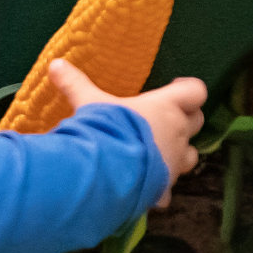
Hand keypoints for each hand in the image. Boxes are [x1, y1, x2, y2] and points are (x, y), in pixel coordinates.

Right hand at [51, 58, 205, 207]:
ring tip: (157, 154)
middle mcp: (177, 133)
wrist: (107, 171)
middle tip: (163, 120)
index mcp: (165, 107)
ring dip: (178, 153)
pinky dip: (161, 188)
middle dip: (185, 120)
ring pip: (191, 155)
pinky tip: (146, 189)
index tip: (174, 89)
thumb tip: (55, 63)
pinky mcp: (166, 185)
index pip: (196, 91)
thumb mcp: (88, 102)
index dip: (188, 89)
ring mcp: (174, 161)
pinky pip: (170, 188)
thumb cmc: (106, 128)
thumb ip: (75, 84)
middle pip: (197, 121)